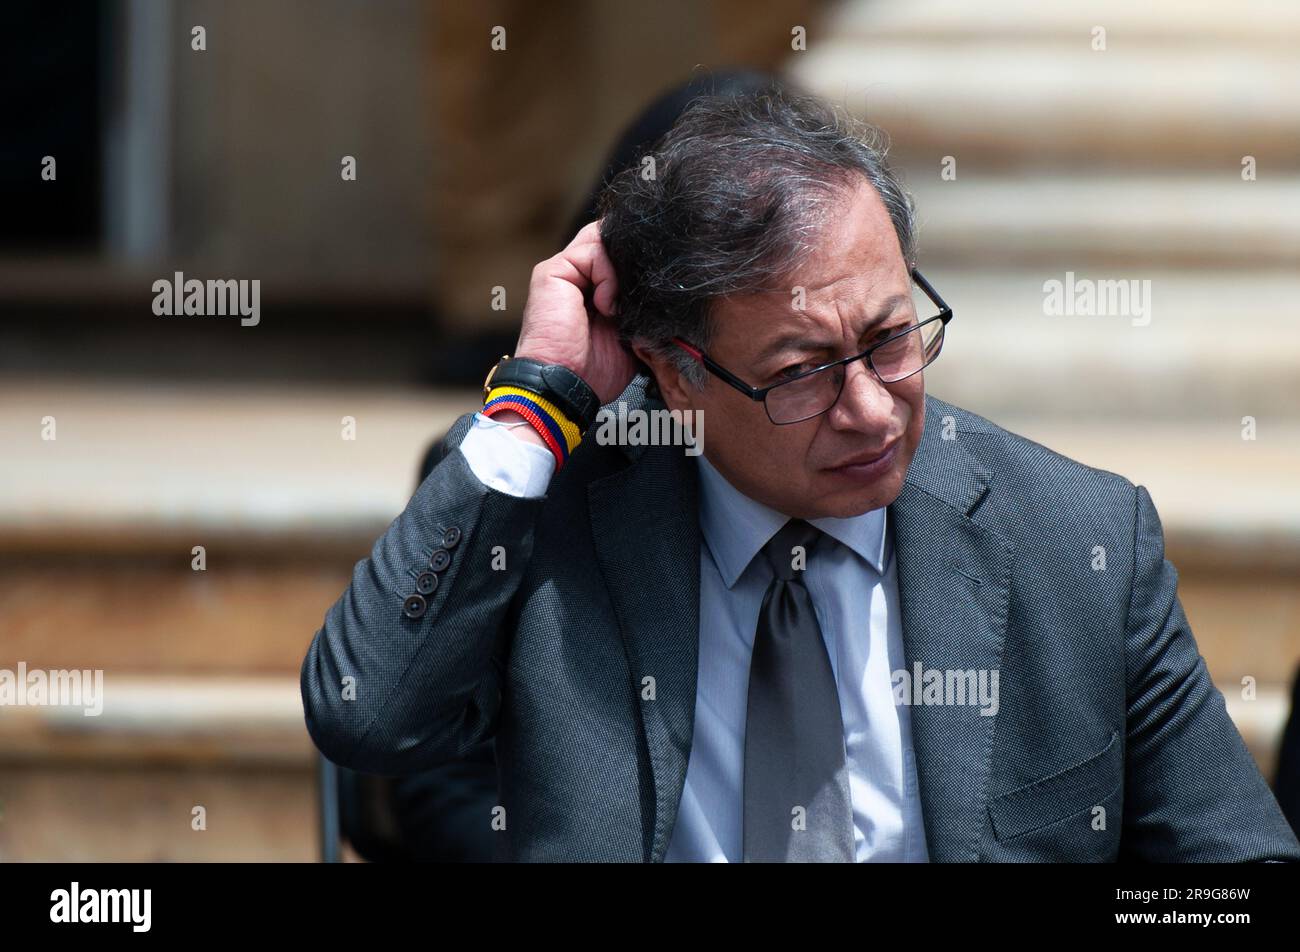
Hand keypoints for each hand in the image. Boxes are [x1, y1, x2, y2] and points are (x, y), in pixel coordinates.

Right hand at [513, 220, 637, 406]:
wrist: (567, 384)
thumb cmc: (593, 371)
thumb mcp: (629, 334)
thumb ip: (638, 306)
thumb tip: (661, 288)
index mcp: (593, 290)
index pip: (619, 255)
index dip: (638, 262)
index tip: (654, 285)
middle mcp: (578, 277)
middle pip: (611, 240)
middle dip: (632, 259)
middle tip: (641, 291)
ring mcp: (565, 271)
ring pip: (603, 240)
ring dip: (620, 270)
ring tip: (618, 306)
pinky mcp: (553, 270)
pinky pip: (592, 251)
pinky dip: (607, 276)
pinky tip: (606, 305)